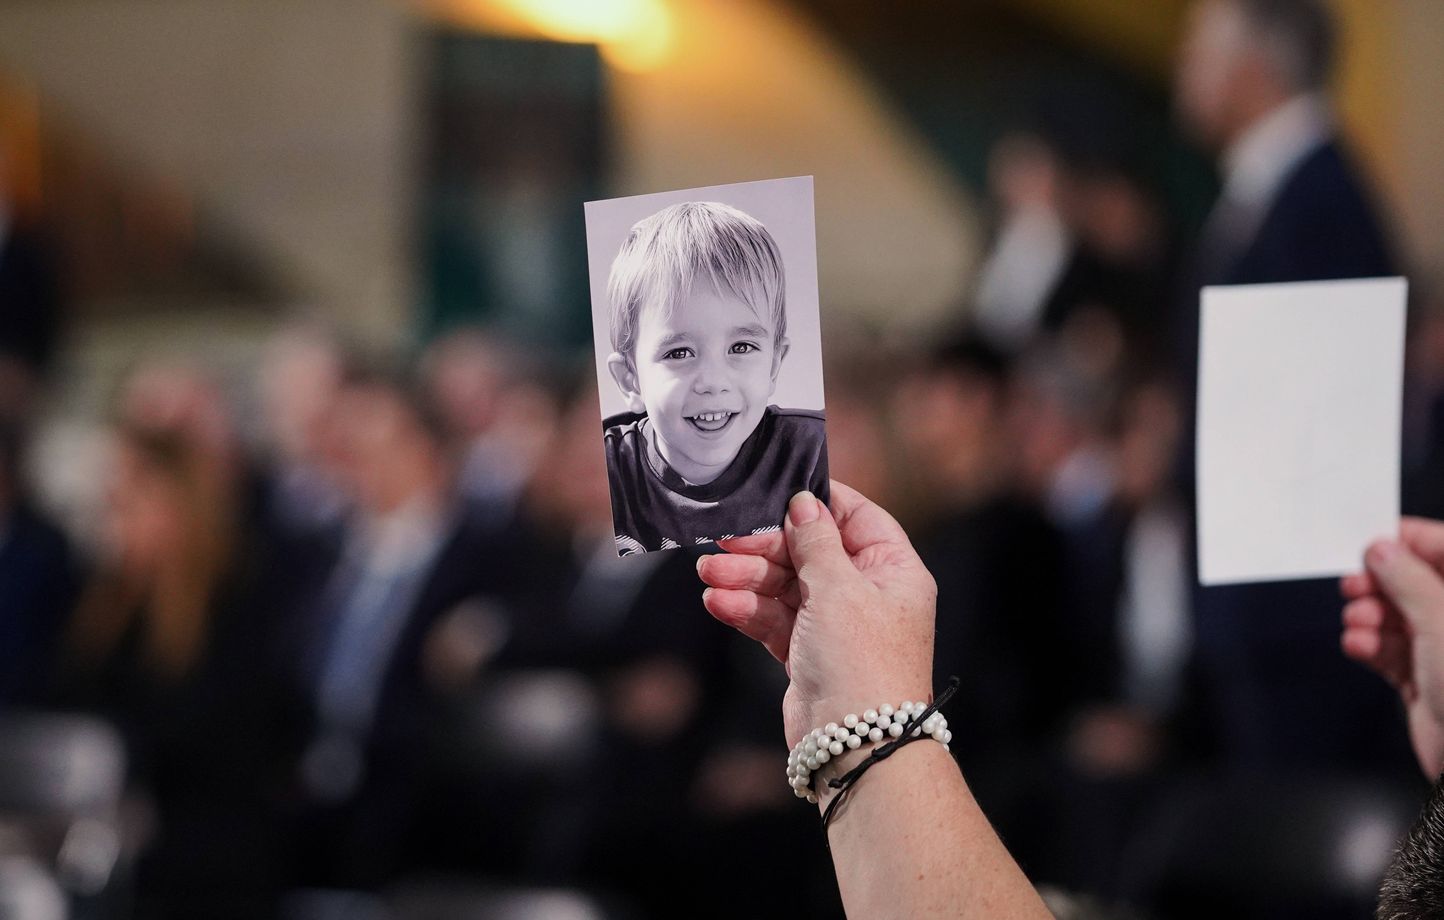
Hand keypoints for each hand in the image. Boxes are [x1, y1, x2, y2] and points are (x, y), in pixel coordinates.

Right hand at [695, 481, 936, 747]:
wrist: (856, 745)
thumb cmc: (861, 662)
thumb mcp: (839, 589)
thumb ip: (816, 542)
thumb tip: (804, 503)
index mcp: (893, 569)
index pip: (855, 517)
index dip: (815, 505)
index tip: (774, 493)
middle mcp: (868, 593)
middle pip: (810, 553)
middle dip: (764, 548)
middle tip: (723, 542)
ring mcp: (837, 625)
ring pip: (785, 587)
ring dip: (746, 578)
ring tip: (708, 575)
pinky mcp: (809, 653)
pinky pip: (775, 619)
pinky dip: (748, 610)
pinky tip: (717, 602)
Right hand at [1341, 518, 1443, 776]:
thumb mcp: (1441, 622)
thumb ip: (1408, 580)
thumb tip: (1382, 550)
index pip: (1443, 550)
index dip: (1409, 542)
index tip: (1374, 541)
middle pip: (1415, 584)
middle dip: (1381, 584)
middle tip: (1356, 584)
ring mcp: (1443, 651)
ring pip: (1397, 617)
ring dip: (1370, 617)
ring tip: (1359, 621)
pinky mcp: (1423, 679)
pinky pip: (1388, 651)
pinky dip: (1369, 645)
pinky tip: (1359, 645)